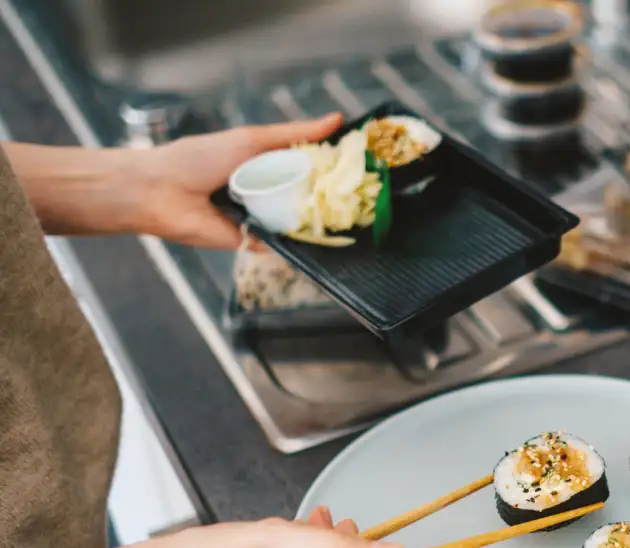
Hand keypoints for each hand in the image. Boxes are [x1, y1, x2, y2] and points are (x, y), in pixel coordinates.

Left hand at [130, 113, 343, 249]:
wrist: (160, 192)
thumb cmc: (199, 158)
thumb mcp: (252, 140)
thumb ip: (293, 134)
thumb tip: (336, 120)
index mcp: (265, 164)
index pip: (307, 165)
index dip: (332, 165)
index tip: (363, 164)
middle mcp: (267, 192)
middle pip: (309, 194)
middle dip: (333, 193)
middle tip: (367, 192)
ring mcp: (263, 218)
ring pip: (301, 220)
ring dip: (321, 218)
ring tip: (356, 214)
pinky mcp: (256, 242)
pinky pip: (285, 243)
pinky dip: (302, 240)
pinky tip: (328, 236)